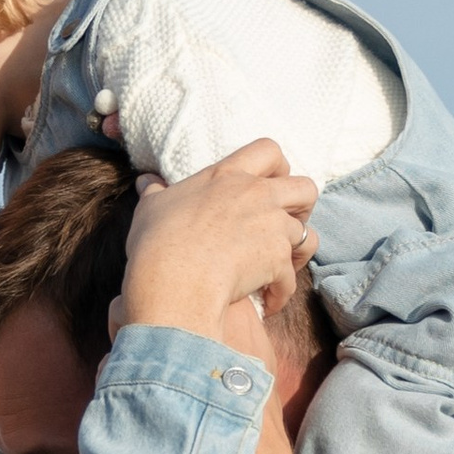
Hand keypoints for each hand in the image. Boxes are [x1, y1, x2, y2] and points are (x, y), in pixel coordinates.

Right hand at [119, 142, 317, 346]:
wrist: (174, 281)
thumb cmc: (157, 242)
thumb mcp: (151, 208)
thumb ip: (155, 191)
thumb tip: (146, 181)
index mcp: (228, 176)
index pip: (268, 151)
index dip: (278, 166)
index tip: (270, 182)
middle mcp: (257, 196)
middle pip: (306, 188)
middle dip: (303, 206)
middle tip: (285, 223)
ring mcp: (272, 228)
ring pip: (307, 234)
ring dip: (295, 253)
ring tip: (278, 268)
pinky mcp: (277, 261)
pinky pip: (291, 278)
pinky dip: (282, 292)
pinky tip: (268, 302)